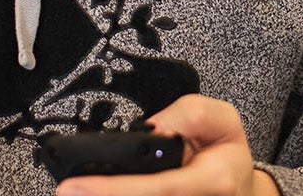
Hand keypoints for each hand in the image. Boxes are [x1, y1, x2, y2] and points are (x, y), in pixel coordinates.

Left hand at [57, 94, 277, 195]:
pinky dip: (115, 193)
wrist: (237, 187)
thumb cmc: (226, 152)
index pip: (157, 187)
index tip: (74, 186)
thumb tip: (150, 128)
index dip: (114, 190)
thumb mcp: (222, 119)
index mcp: (212, 182)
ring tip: (75, 191)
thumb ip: (188, 114)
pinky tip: (93, 189)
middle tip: (65, 190)